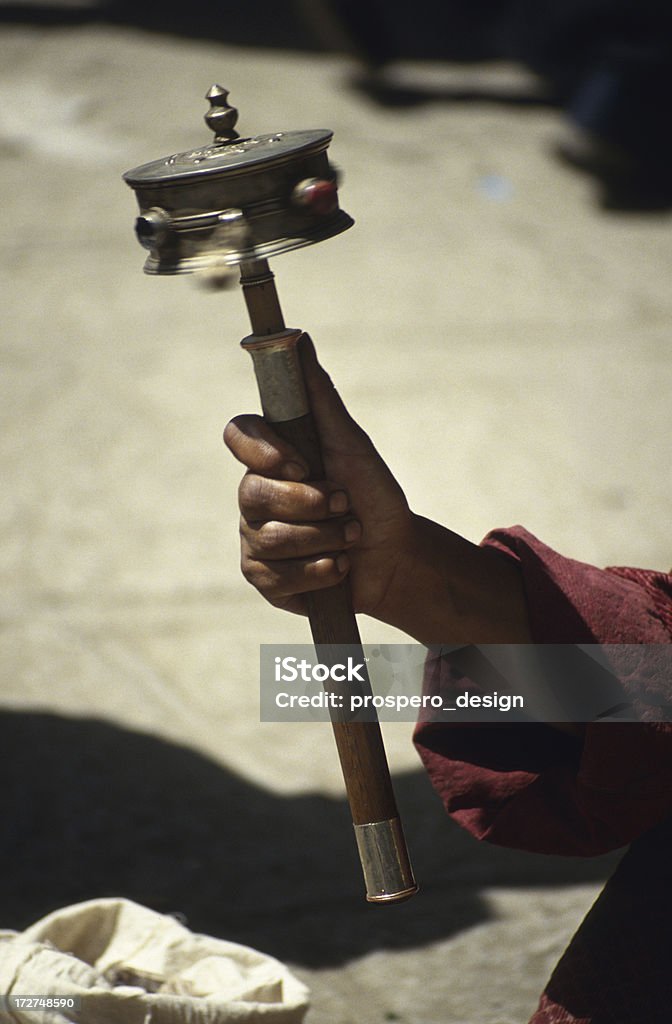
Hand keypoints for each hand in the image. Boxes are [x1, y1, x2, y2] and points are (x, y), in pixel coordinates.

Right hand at [224, 338, 530, 643]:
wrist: (394, 555)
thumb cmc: (372, 494)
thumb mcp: (351, 442)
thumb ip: (319, 395)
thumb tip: (297, 337)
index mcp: (271, 455)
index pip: (237, 435)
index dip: (263, 450)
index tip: (302, 463)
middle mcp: (254, 494)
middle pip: (254, 494)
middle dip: (311, 504)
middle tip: (346, 506)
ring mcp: (254, 538)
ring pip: (269, 539)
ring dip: (324, 539)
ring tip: (350, 537)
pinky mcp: (263, 577)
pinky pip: (276, 576)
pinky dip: (318, 571)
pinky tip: (338, 567)